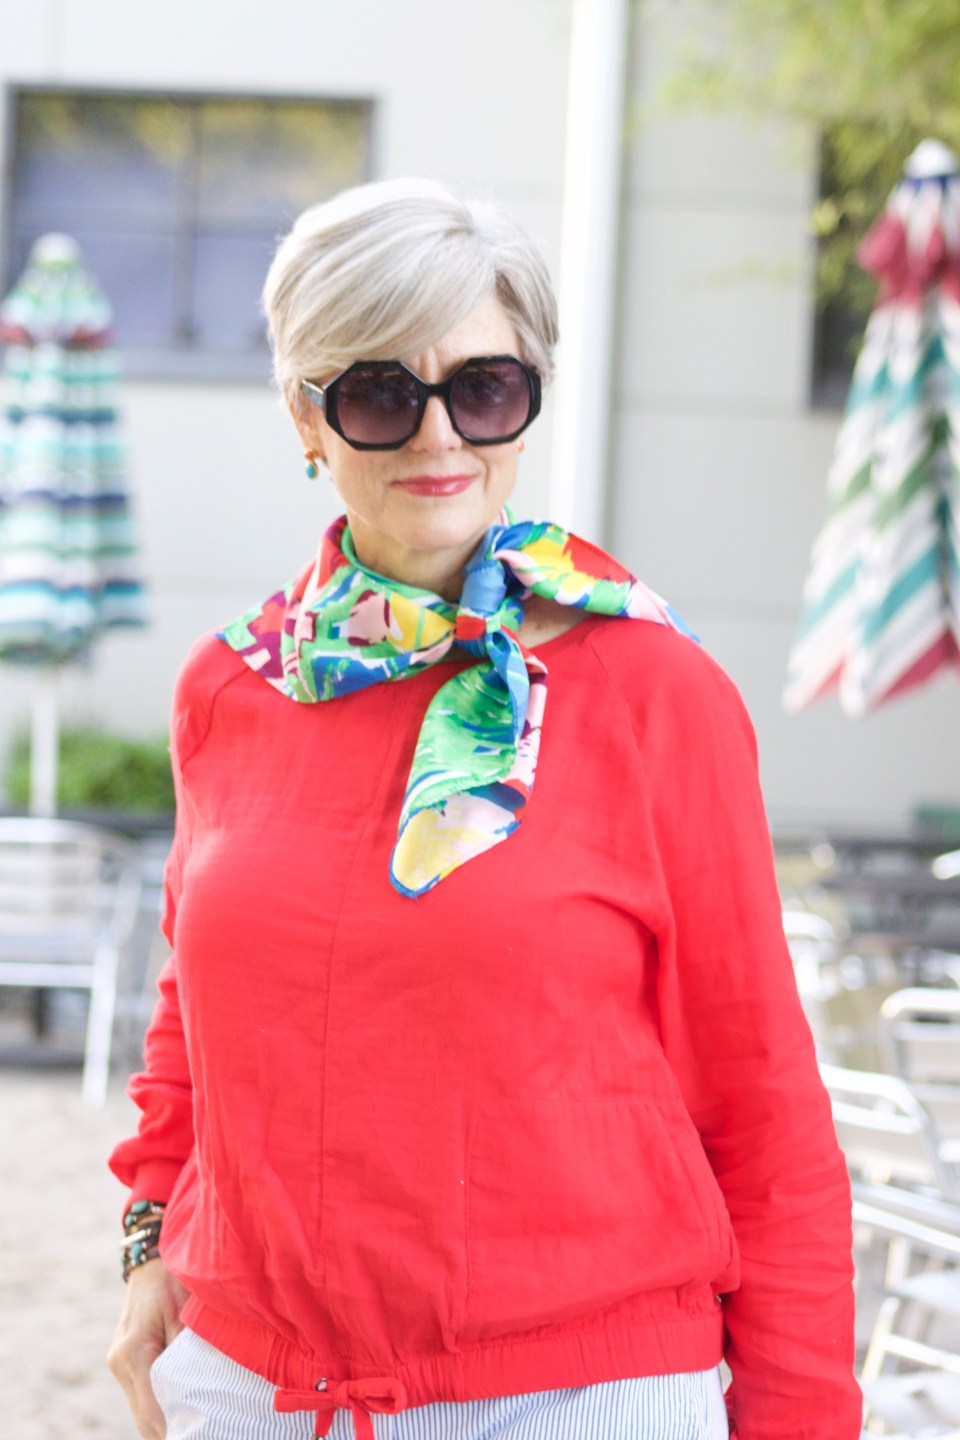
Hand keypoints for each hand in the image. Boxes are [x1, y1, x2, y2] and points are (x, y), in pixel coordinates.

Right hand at [108, 1259, 189, 1439]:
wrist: (151, 1255)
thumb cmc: (171, 1278)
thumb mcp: (185, 1312)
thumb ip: (187, 1352)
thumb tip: (201, 1389)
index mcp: (133, 1353)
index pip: (151, 1411)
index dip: (174, 1429)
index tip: (199, 1432)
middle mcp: (120, 1362)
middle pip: (143, 1417)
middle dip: (170, 1430)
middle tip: (202, 1430)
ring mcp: (119, 1361)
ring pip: (141, 1409)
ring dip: (164, 1420)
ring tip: (196, 1424)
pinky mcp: (125, 1358)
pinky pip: (142, 1393)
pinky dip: (159, 1403)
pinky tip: (182, 1405)